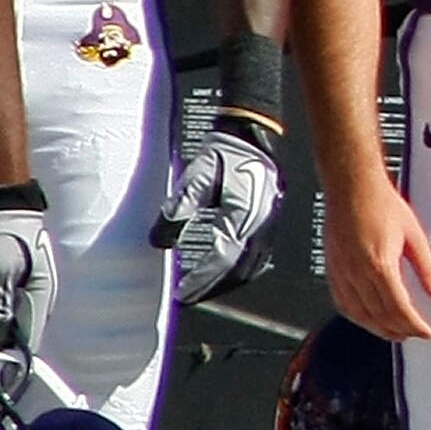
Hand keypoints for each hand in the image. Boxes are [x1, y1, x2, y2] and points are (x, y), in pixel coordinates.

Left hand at [0, 204, 53, 359]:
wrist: (4, 205)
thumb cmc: (5, 235)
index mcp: (40, 297)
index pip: (29, 338)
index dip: (13, 357)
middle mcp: (36, 298)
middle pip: (19, 333)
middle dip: (1, 348)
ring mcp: (23, 290)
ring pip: (9, 322)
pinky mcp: (10, 283)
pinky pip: (1, 309)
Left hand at [152, 124, 283, 302]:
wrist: (255, 133)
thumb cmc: (227, 152)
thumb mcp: (197, 177)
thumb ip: (178, 209)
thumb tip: (159, 241)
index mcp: (244, 214)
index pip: (222, 258)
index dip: (201, 278)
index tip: (183, 292)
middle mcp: (261, 223)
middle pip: (240, 269)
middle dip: (214, 287)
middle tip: (191, 296)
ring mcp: (270, 223)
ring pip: (253, 265)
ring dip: (229, 281)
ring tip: (207, 289)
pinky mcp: (271, 220)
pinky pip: (260, 255)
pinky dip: (243, 269)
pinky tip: (229, 271)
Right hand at [324, 173, 430, 341]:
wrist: (352, 188)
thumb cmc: (381, 205)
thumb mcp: (415, 237)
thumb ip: (427, 270)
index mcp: (380, 264)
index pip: (399, 308)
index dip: (414, 325)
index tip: (426, 332)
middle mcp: (357, 272)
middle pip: (378, 315)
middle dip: (398, 330)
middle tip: (414, 335)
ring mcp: (341, 272)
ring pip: (358, 313)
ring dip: (377, 328)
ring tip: (395, 333)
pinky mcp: (332, 270)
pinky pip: (342, 302)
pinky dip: (357, 316)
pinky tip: (368, 318)